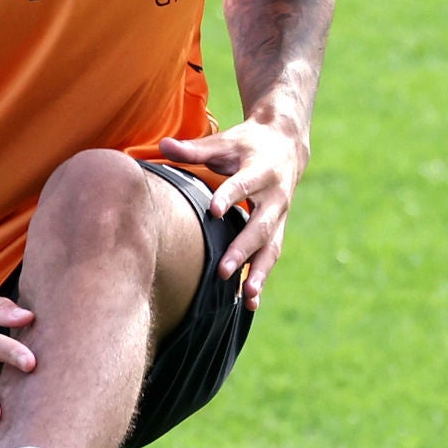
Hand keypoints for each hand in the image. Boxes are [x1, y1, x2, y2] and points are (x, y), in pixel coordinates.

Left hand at [157, 117, 308, 307]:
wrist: (286, 145)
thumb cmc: (246, 145)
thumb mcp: (223, 142)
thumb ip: (194, 149)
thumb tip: (161, 144)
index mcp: (261, 170)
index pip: (244, 184)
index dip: (230, 196)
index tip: (213, 210)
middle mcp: (275, 197)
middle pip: (260, 226)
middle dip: (242, 249)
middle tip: (224, 271)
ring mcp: (279, 217)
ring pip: (271, 248)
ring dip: (259, 273)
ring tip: (246, 296)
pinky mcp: (277, 230)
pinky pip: (270, 257)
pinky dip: (262, 280)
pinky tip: (250, 304)